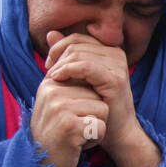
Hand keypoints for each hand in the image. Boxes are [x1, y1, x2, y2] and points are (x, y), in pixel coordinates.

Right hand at [29, 68, 109, 166]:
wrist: (39, 166)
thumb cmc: (55, 135)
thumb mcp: (57, 104)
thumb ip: (69, 81)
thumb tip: (75, 49)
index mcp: (50, 83)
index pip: (89, 80)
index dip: (89, 102)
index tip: (72, 116)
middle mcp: (52, 91)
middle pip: (98, 94)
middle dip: (93, 115)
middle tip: (74, 128)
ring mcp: (59, 108)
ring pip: (103, 110)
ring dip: (94, 128)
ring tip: (75, 135)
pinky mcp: (69, 126)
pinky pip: (101, 127)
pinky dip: (94, 140)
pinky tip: (77, 145)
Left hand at [40, 31, 159, 166]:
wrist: (117, 133)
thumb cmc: (98, 108)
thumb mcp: (79, 78)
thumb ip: (66, 56)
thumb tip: (50, 33)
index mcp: (109, 51)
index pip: (77, 38)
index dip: (58, 47)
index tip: (49, 66)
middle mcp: (116, 54)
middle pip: (76, 43)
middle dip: (57, 56)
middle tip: (48, 74)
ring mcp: (118, 65)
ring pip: (78, 52)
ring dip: (60, 65)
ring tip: (52, 79)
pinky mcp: (114, 79)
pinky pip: (84, 66)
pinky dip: (67, 70)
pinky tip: (57, 79)